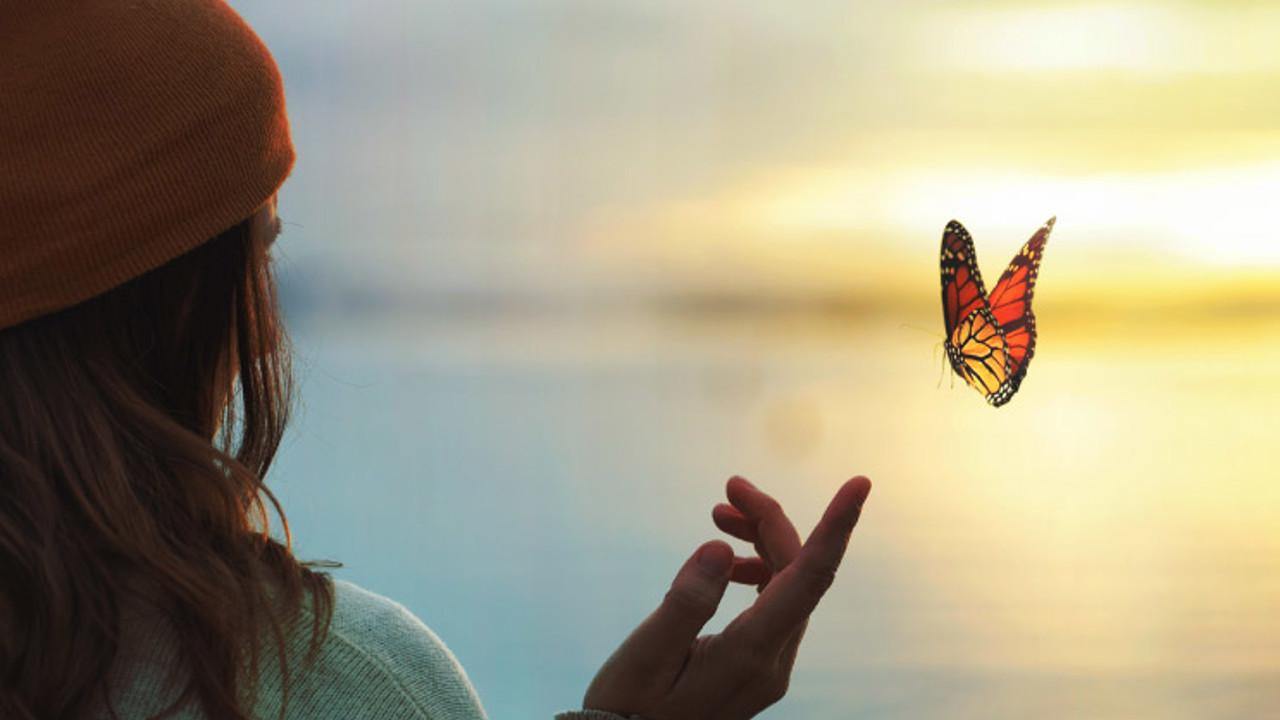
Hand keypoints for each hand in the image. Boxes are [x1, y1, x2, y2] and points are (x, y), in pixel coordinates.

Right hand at [582, 475, 871, 719]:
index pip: (809, 579)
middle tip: (731, 486)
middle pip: (798, 572)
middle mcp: (772, 661)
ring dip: (762, 541)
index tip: (859, 483)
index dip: (837, 528)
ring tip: (720, 513)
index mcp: (750, 655)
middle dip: (771, 520)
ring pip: (788, 585)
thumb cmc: (629, 708)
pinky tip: (722, 561)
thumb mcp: (645, 655)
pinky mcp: (759, 664)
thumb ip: (684, 602)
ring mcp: (770, 665)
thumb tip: (718, 548)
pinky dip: (756, 568)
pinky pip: (775, 603)